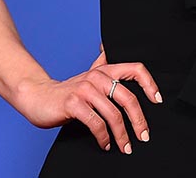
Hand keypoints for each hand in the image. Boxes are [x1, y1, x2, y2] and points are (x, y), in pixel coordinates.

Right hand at [18, 52, 162, 153]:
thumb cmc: (67, 91)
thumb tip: (108, 48)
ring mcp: (85, 89)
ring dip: (121, 135)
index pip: (135, 69)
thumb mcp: (88, 76)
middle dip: (139, 120)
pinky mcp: (74, 104)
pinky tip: (105, 144)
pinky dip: (104, 137)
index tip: (158, 101)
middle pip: (128, 98)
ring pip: (113, 114)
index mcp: (105, 70)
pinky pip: (96, 123)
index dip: (150, 84)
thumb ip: (102, 64)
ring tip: (125, 146)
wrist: (37, 96)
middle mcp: (97, 77)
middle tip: (144, 136)